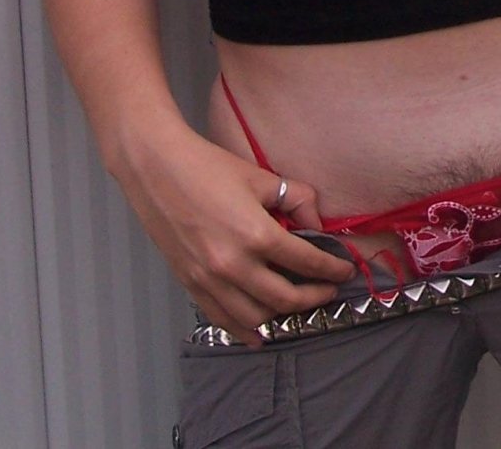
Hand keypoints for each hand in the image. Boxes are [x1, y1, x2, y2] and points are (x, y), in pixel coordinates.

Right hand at [113, 124, 353, 341]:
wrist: (156, 169)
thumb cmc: (208, 167)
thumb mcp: (261, 178)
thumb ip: (297, 200)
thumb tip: (318, 225)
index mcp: (256, 234)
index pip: (306, 262)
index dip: (332, 269)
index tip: (345, 270)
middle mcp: (234, 265)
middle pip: (285, 298)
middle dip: (314, 297)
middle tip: (328, 290)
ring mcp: (209, 279)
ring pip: (255, 317)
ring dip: (282, 315)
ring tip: (296, 304)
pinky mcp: (190, 284)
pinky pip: (222, 319)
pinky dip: (244, 330)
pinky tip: (259, 334)